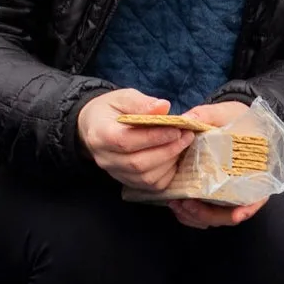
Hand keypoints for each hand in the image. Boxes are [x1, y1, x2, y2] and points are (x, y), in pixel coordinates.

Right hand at [77, 86, 191, 190]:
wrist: (96, 126)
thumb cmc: (111, 110)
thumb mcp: (123, 97)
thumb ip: (141, 103)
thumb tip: (163, 107)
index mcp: (100, 135)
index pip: (125, 141)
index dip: (153, 137)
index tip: (175, 129)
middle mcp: (105, 158)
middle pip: (137, 163)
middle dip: (167, 150)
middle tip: (187, 136)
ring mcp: (115, 173)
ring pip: (146, 177)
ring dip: (169, 162)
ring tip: (183, 144)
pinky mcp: (127, 181)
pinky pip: (151, 186)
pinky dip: (167, 174)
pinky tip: (175, 158)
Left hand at [167, 101, 263, 227]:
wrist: (228, 121)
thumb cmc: (234, 118)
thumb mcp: (225, 112)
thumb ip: (208, 115)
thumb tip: (187, 120)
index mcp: (255, 172)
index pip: (256, 198)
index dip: (247, 208)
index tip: (236, 214)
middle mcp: (242, 189)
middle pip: (230, 214)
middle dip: (208, 215)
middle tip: (187, 204)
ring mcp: (225, 195)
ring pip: (214, 218)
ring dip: (195, 216)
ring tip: (177, 204)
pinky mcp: (209, 196)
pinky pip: (202, 215)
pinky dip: (189, 215)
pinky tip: (175, 204)